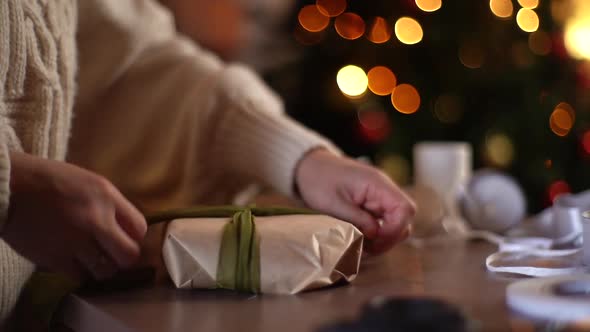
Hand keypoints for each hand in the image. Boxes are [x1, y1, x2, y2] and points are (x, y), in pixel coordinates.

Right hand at [1, 152, 146, 280]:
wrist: (8, 187)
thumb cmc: (48, 180)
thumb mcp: (88, 181)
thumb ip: (109, 204)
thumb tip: (124, 228)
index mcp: (106, 196)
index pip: (139, 228)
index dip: (133, 238)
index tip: (123, 239)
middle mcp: (96, 219)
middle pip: (129, 255)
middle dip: (123, 259)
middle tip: (112, 256)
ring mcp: (76, 240)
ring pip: (105, 271)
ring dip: (100, 268)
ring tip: (90, 259)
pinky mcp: (55, 257)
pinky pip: (78, 276)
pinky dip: (77, 272)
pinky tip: (71, 261)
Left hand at [295, 149, 415, 254]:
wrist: (309, 166)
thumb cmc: (318, 180)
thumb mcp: (333, 203)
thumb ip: (357, 219)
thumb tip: (375, 235)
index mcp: (377, 184)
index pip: (405, 209)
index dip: (394, 229)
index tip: (375, 240)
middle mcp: (384, 189)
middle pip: (404, 218)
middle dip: (389, 237)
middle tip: (367, 248)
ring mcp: (380, 196)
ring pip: (395, 222)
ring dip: (382, 238)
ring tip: (362, 246)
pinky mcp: (373, 203)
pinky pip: (383, 221)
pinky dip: (375, 234)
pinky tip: (360, 240)